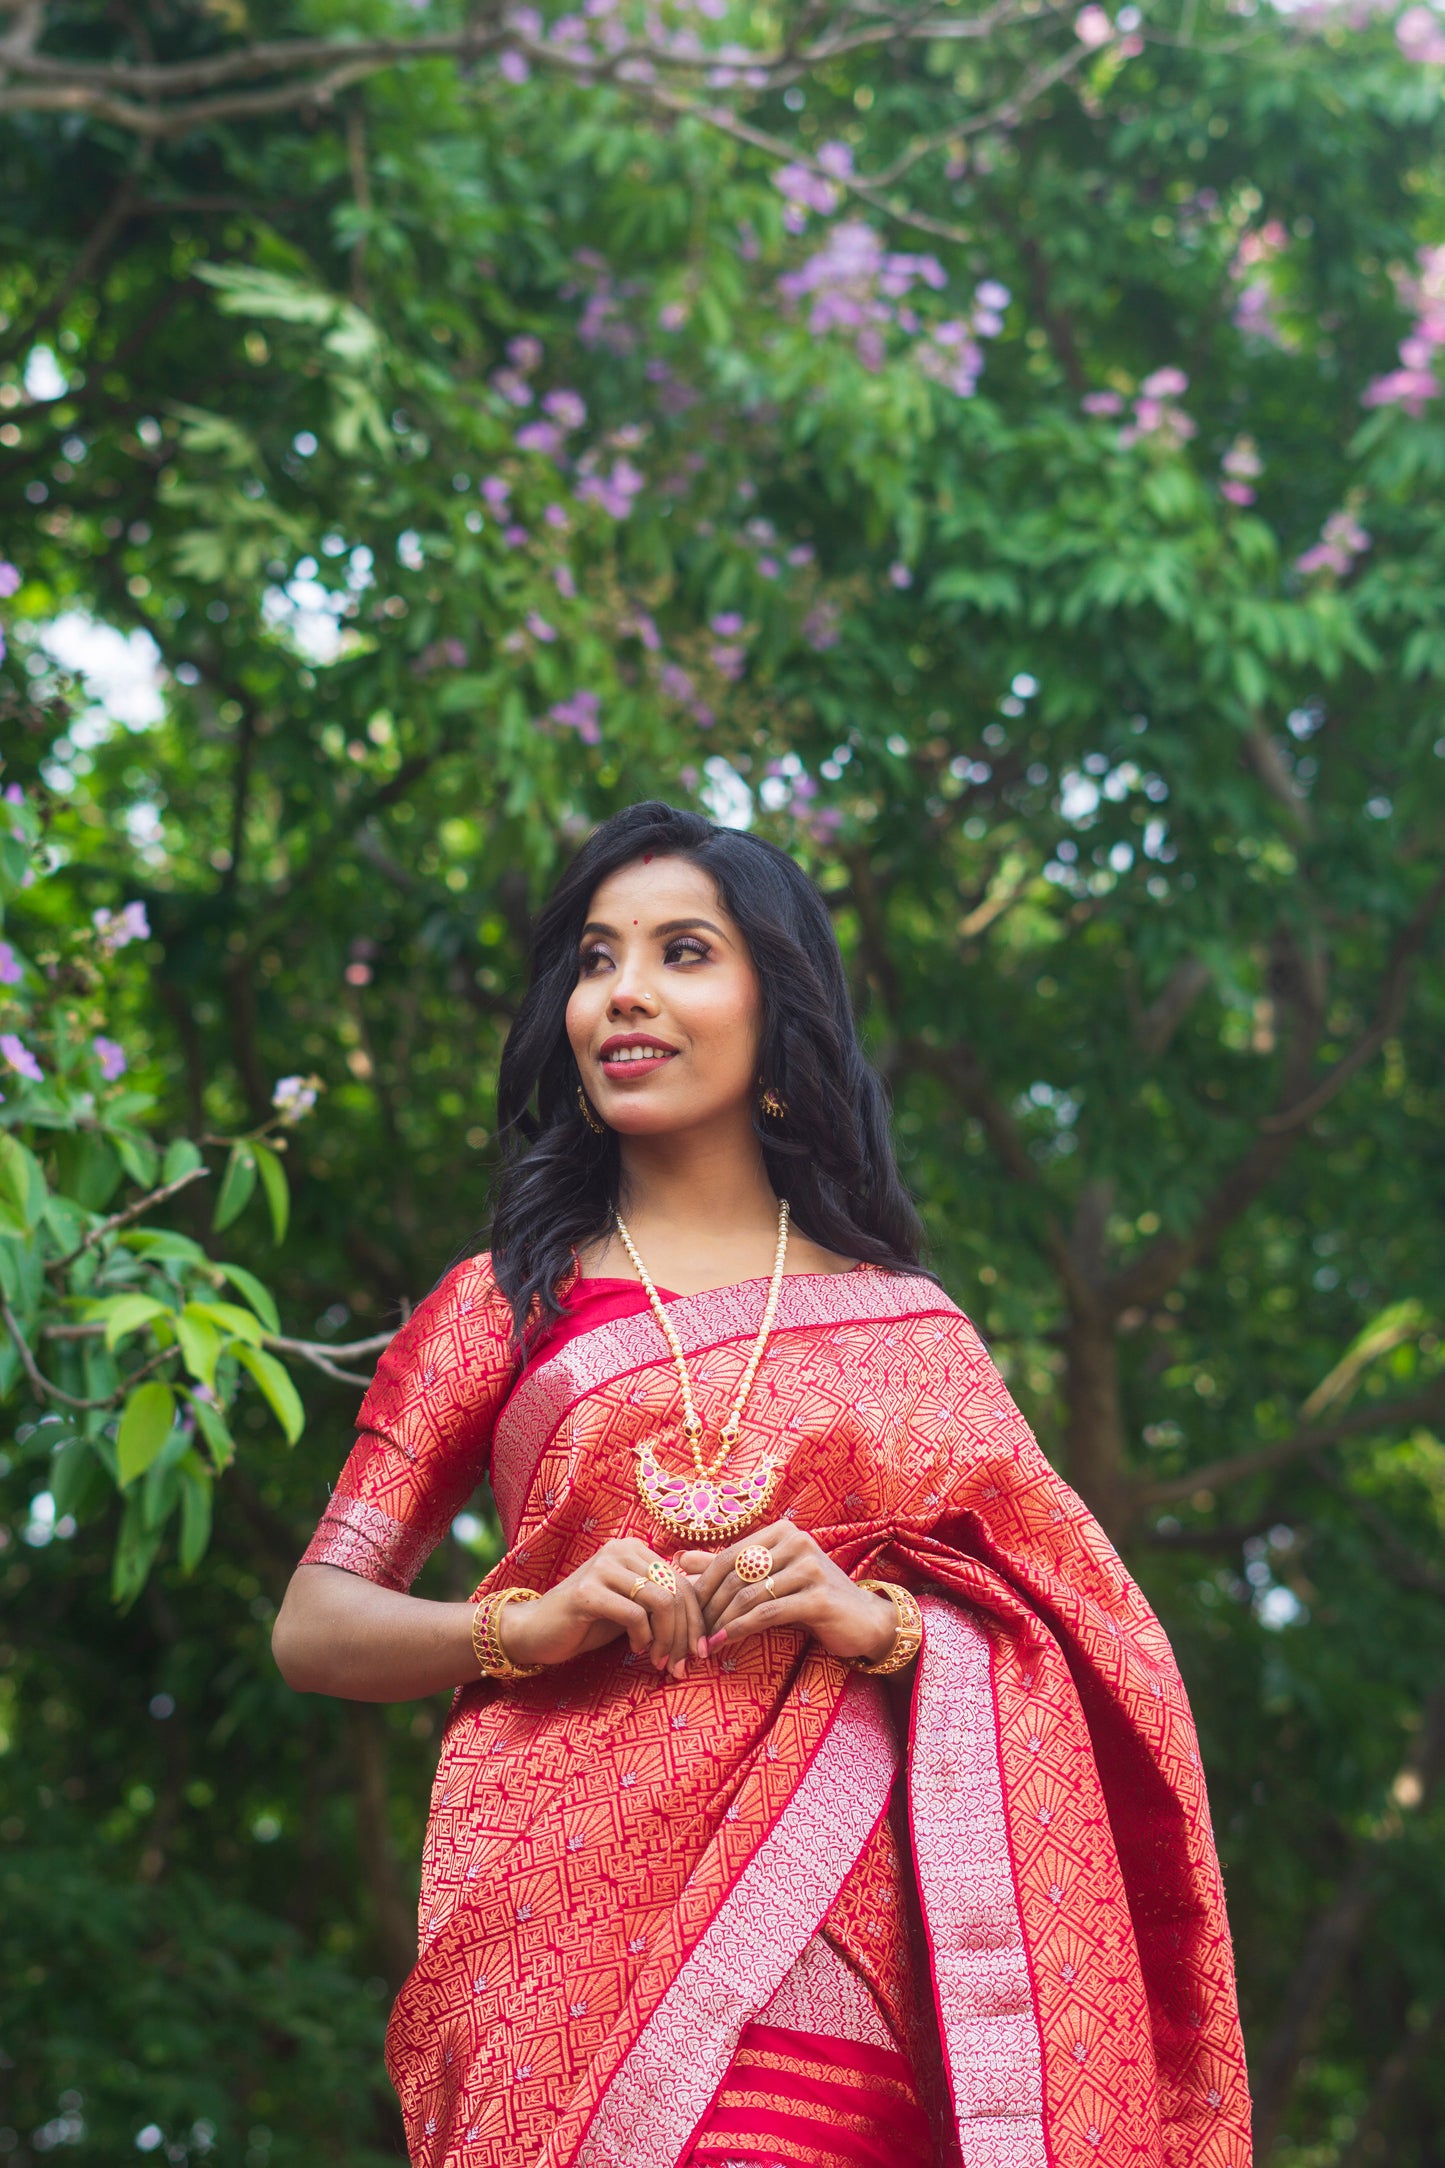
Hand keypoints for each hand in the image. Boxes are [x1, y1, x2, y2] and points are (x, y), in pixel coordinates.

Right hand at [500, 1538, 705, 1679]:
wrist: (537, 1631)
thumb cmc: (588, 1621)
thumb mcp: (632, 1608)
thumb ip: (662, 1604)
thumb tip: (707, 1624)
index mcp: (636, 1549)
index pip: (683, 1582)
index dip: (697, 1620)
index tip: (699, 1653)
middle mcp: (621, 1550)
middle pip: (677, 1592)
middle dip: (685, 1634)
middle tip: (680, 1666)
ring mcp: (603, 1568)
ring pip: (662, 1601)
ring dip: (666, 1639)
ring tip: (658, 1660)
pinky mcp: (588, 1592)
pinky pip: (635, 1614)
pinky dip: (643, 1637)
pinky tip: (635, 1649)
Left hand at [677, 1525, 896, 1664]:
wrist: (864, 1620)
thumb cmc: (812, 1598)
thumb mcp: (771, 1578)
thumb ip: (729, 1566)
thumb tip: (681, 1558)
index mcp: (782, 1531)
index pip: (728, 1555)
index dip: (702, 1585)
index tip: (686, 1611)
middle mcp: (797, 1541)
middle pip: (735, 1575)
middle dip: (708, 1607)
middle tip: (691, 1633)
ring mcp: (810, 1567)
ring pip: (749, 1595)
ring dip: (721, 1622)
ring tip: (704, 1643)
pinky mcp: (819, 1596)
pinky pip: (768, 1613)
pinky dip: (741, 1629)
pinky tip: (724, 1642)